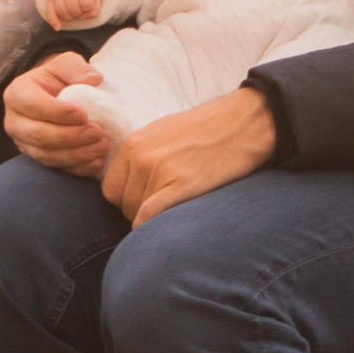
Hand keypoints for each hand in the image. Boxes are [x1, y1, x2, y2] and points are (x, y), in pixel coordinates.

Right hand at [4, 52, 113, 174]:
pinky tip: (96, 161)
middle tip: (97, 132)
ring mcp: (23, 143)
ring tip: (101, 146)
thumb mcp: (66, 63)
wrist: (56, 97)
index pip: (32, 105)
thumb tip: (93, 80)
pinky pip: (55, 168)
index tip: (84, 114)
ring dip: (76, 154)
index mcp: (17, 93)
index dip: (58, 112)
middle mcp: (14, 121)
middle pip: (38, 135)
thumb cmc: (59, 78)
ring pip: (46, 155)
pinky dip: (77, 168)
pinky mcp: (37, 158)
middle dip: (70, 136)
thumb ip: (76, 68)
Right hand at [40, 0, 102, 27]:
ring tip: (73, 12)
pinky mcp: (50, 1)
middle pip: (73, 10)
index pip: (86, 3)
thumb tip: (82, 18)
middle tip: (80, 8)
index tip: (88, 4)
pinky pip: (50, 13)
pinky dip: (53, 21)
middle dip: (79, 14)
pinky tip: (58, 28)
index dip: (88, 8)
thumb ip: (94, 11)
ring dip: (70, 18)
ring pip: (62, 13)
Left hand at [102, 88, 278, 226]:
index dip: (126, 200)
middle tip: (164, 208)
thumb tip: (130, 185)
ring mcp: (159, 170)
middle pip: (123, 204)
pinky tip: (166, 229)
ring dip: (153, 219)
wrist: (242, 123)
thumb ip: (141, 156)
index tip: (144, 203)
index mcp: (134, 143)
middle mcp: (141, 156)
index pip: (111, 188)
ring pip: (138, 213)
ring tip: (176, 208)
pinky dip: (152, 229)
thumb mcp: (162, 134)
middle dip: (139, 212)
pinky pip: (149, 217)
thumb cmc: (205, 130)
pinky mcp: (181, 184)